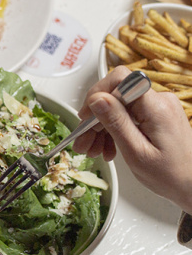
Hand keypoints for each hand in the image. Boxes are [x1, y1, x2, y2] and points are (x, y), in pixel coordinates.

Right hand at [72, 65, 191, 212]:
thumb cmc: (170, 174)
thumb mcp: (136, 151)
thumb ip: (116, 122)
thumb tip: (97, 99)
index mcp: (156, 106)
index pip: (120, 80)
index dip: (97, 95)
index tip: (85, 117)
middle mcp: (159, 101)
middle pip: (115, 97)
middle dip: (95, 119)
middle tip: (84, 143)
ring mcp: (158, 107)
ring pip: (118, 108)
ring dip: (101, 128)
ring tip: (94, 150)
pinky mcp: (156, 115)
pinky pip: (127, 116)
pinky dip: (114, 130)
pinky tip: (108, 147)